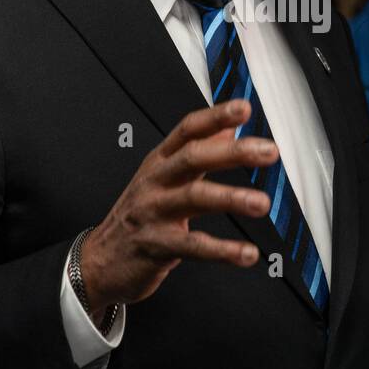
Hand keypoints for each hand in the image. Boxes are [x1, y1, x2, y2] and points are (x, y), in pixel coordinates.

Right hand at [80, 99, 273, 312]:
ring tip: (261, 203)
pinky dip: (222, 250)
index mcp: (160, 162)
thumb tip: (228, 129)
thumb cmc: (138, 215)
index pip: (188, 130)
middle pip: (193, 157)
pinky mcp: (157, 246)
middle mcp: (156, 181)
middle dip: (233, 152)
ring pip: (194, 198)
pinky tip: (246, 253)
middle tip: (268, 152)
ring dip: (231, 198)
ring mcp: (154, 212)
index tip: (244, 107)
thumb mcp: (162, 177)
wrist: (100, 260)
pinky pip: (193, 246)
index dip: (215, 116)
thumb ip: (197, 152)